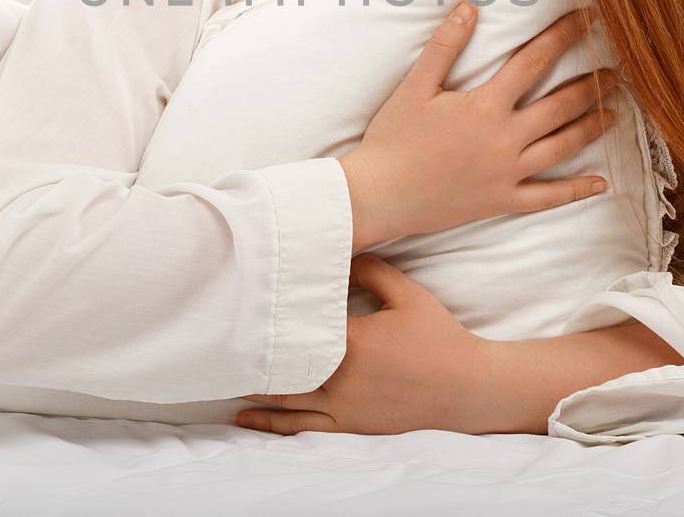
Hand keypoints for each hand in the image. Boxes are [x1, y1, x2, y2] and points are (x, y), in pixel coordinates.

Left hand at [234, 254, 499, 434]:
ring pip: (285, 402)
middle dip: (249, 360)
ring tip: (221, 382)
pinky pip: (303, 428)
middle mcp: (341, 378)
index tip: (240, 309)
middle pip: (282, 368)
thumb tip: (339, 256)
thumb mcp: (408, 295)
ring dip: (252, 393)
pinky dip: (272, 424)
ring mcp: (344, 407)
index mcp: (351, 341)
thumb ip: (371, 270)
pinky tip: (248, 420)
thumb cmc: (439, 338)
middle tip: (216, 347)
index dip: (269, 321)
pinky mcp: (350, 426)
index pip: (298, 328)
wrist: (468, 388)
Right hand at [339, 3, 620, 249]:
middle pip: (561, 105)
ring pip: (562, 147)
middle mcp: (505, 139)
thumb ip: (445, 45)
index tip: (589, 18)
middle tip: (617, 68)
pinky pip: (548, 197)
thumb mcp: (415, 86)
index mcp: (486, 105)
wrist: (380, 196)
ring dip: (592, 127)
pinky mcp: (502, 200)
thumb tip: (470, 6)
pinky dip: (576, 190)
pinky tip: (602, 183)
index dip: (564, 36)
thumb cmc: (393, 138)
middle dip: (592, 82)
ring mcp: (508, 173)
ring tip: (615, 111)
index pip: (534, 61)